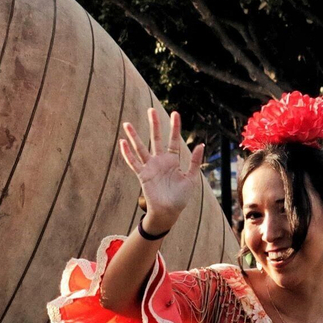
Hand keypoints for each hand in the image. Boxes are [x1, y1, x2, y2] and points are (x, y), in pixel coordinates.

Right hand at [119, 109, 204, 231]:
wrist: (169, 212)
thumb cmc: (181, 198)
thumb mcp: (192, 179)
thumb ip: (195, 162)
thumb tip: (200, 145)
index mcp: (173, 161)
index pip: (173, 140)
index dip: (174, 127)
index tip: (175, 113)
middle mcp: (160, 161)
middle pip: (156, 139)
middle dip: (153, 125)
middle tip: (150, 110)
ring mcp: (150, 167)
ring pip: (141, 148)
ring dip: (134, 136)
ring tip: (127, 124)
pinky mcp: (143, 175)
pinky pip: (133, 162)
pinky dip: (127, 153)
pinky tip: (122, 143)